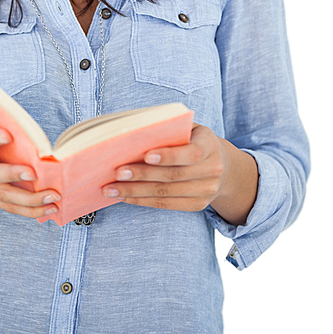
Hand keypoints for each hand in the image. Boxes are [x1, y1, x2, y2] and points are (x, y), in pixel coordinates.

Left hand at [102, 123, 257, 223]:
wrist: (222, 164)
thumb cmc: (194, 140)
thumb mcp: (189, 128)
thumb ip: (169, 129)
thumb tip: (132, 134)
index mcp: (210, 145)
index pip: (191, 153)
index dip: (169, 155)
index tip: (146, 155)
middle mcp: (212, 170)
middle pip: (173, 175)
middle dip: (142, 175)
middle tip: (117, 172)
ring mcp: (206, 191)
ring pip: (166, 193)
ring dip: (135, 192)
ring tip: (111, 189)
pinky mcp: (197, 205)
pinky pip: (166, 205)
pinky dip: (142, 201)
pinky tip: (124, 197)